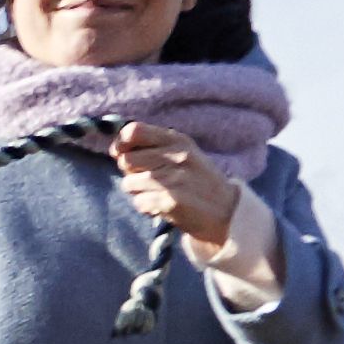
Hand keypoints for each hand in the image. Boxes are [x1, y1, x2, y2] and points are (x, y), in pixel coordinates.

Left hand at [109, 121, 244, 252]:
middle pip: (125, 161)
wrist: (226, 212)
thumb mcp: (183, 155)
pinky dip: (147, 208)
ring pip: (129, 184)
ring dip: (140, 193)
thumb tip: (116, 151)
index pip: (133, 131)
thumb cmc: (197, 182)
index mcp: (177, 140)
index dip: (120, 144)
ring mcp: (173, 178)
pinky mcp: (170, 200)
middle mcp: (176, 156)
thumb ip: (153, 148)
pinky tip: (164, 207)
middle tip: (151, 182)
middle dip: (131, 173)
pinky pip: (139, 203)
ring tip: (161, 194)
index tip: (121, 154)